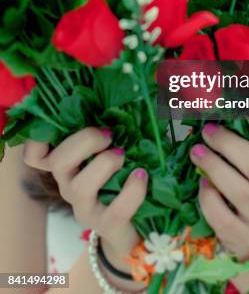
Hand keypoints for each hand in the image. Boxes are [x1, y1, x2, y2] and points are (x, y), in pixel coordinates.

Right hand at [23, 127, 147, 271]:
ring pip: (79, 187)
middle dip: (85, 140)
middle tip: (109, 134)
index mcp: (66, 162)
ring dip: (105, 164)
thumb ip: (105, 128)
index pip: (35, 155)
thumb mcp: (108, 149)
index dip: (38, 138)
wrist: (132, 222)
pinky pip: (115, 210)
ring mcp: (84, 207)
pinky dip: (132, 190)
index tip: (63, 118)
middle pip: (56, 161)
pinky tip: (141, 174)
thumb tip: (118, 96)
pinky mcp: (105, 225)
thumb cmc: (119, 175)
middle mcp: (68, 184)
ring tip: (123, 155)